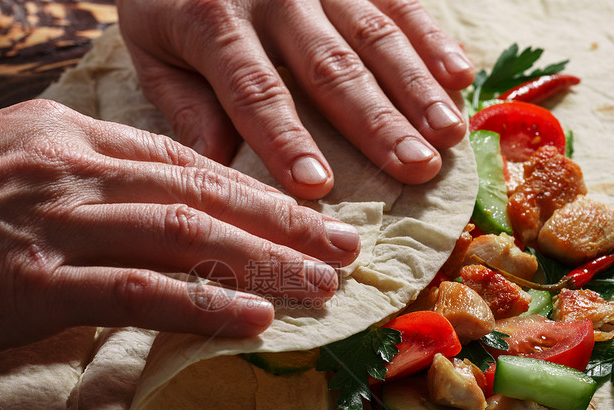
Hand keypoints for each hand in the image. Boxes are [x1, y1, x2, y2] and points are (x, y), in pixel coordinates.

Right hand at [0, 100, 359, 363]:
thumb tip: (143, 213)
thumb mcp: (6, 161)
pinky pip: (138, 290)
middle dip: (283, 219)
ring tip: (322, 283)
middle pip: (203, 188)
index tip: (301, 213)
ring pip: (185, 233)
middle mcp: (72, 166)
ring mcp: (54, 221)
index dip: (252, 187)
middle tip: (344, 244)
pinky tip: (253, 316)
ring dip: (263, 261)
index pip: (183, 156)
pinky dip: (203, 302)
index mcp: (68, 131)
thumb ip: (80, 180)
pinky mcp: (33, 281)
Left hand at [116, 0, 473, 198]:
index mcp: (213, 22)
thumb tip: (215, 168)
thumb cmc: (167, 1)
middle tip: (417, 169)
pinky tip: (461, 76)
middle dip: (376, 122)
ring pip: (373, 34)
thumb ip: (184, 104)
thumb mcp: (152, 50)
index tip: (316, 188)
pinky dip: (431, 37)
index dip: (286, 140)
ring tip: (449, 135)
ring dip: (416, 87)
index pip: (255, 91)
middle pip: (330, 67)